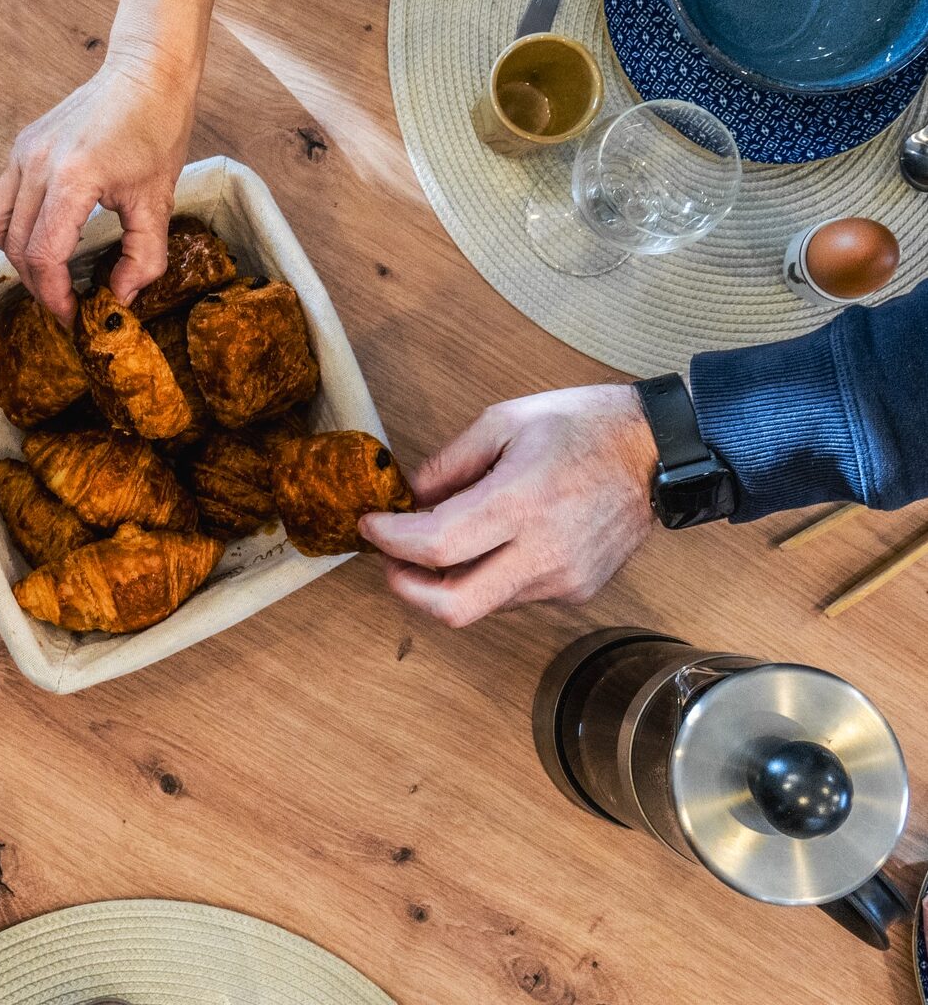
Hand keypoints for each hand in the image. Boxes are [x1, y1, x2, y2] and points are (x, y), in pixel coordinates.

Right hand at [0, 45, 197, 322]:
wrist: (145, 72)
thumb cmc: (157, 129)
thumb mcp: (158, 200)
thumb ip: (143, 257)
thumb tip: (120, 297)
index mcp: (73, 178)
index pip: (44, 254)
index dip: (55, 295)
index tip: (72, 316)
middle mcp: (37, 165)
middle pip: (17, 248)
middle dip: (40, 285)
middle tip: (67, 303)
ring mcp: (21, 154)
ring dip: (18, 259)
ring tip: (51, 272)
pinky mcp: (19, 148)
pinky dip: (10, 230)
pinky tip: (44, 236)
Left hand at [358, 385, 657, 627]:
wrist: (658, 452)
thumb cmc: (583, 426)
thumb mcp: (503, 421)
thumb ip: (449, 463)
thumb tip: (410, 495)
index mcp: (521, 503)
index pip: (436, 546)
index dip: (391, 541)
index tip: (371, 525)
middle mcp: (544, 553)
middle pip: (454, 607)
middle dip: (408, 589)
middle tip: (391, 560)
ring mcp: (565, 580)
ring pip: (483, 603)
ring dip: (449, 580)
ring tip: (443, 539)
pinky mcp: (579, 591)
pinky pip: (514, 596)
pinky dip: (489, 576)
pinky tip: (494, 542)